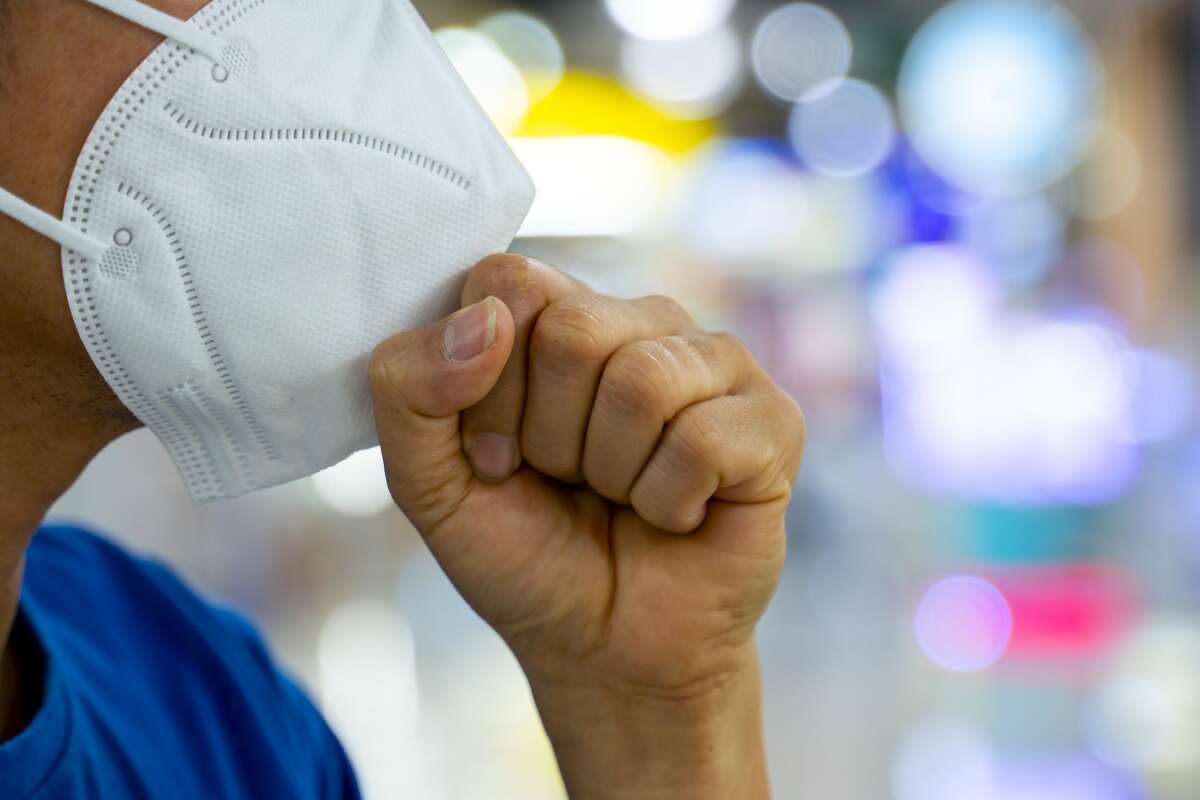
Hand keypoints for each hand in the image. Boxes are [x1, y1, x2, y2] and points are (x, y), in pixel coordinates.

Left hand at [369, 255, 804, 798]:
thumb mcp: (429, 482)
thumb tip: (488, 320)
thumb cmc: (525, 554)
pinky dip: (670, 504)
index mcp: (557, 315)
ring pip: (642, 381)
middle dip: (551, 437)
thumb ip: (408, 388)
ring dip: (612, 474)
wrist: (606, 649)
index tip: (495, 452)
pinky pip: (704, 438)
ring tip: (623, 496)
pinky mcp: (772, 419)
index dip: (489, 384)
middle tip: (568, 480)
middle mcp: (640, 320)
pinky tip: (678, 515)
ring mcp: (714, 363)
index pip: (509, 281)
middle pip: (573, 329)